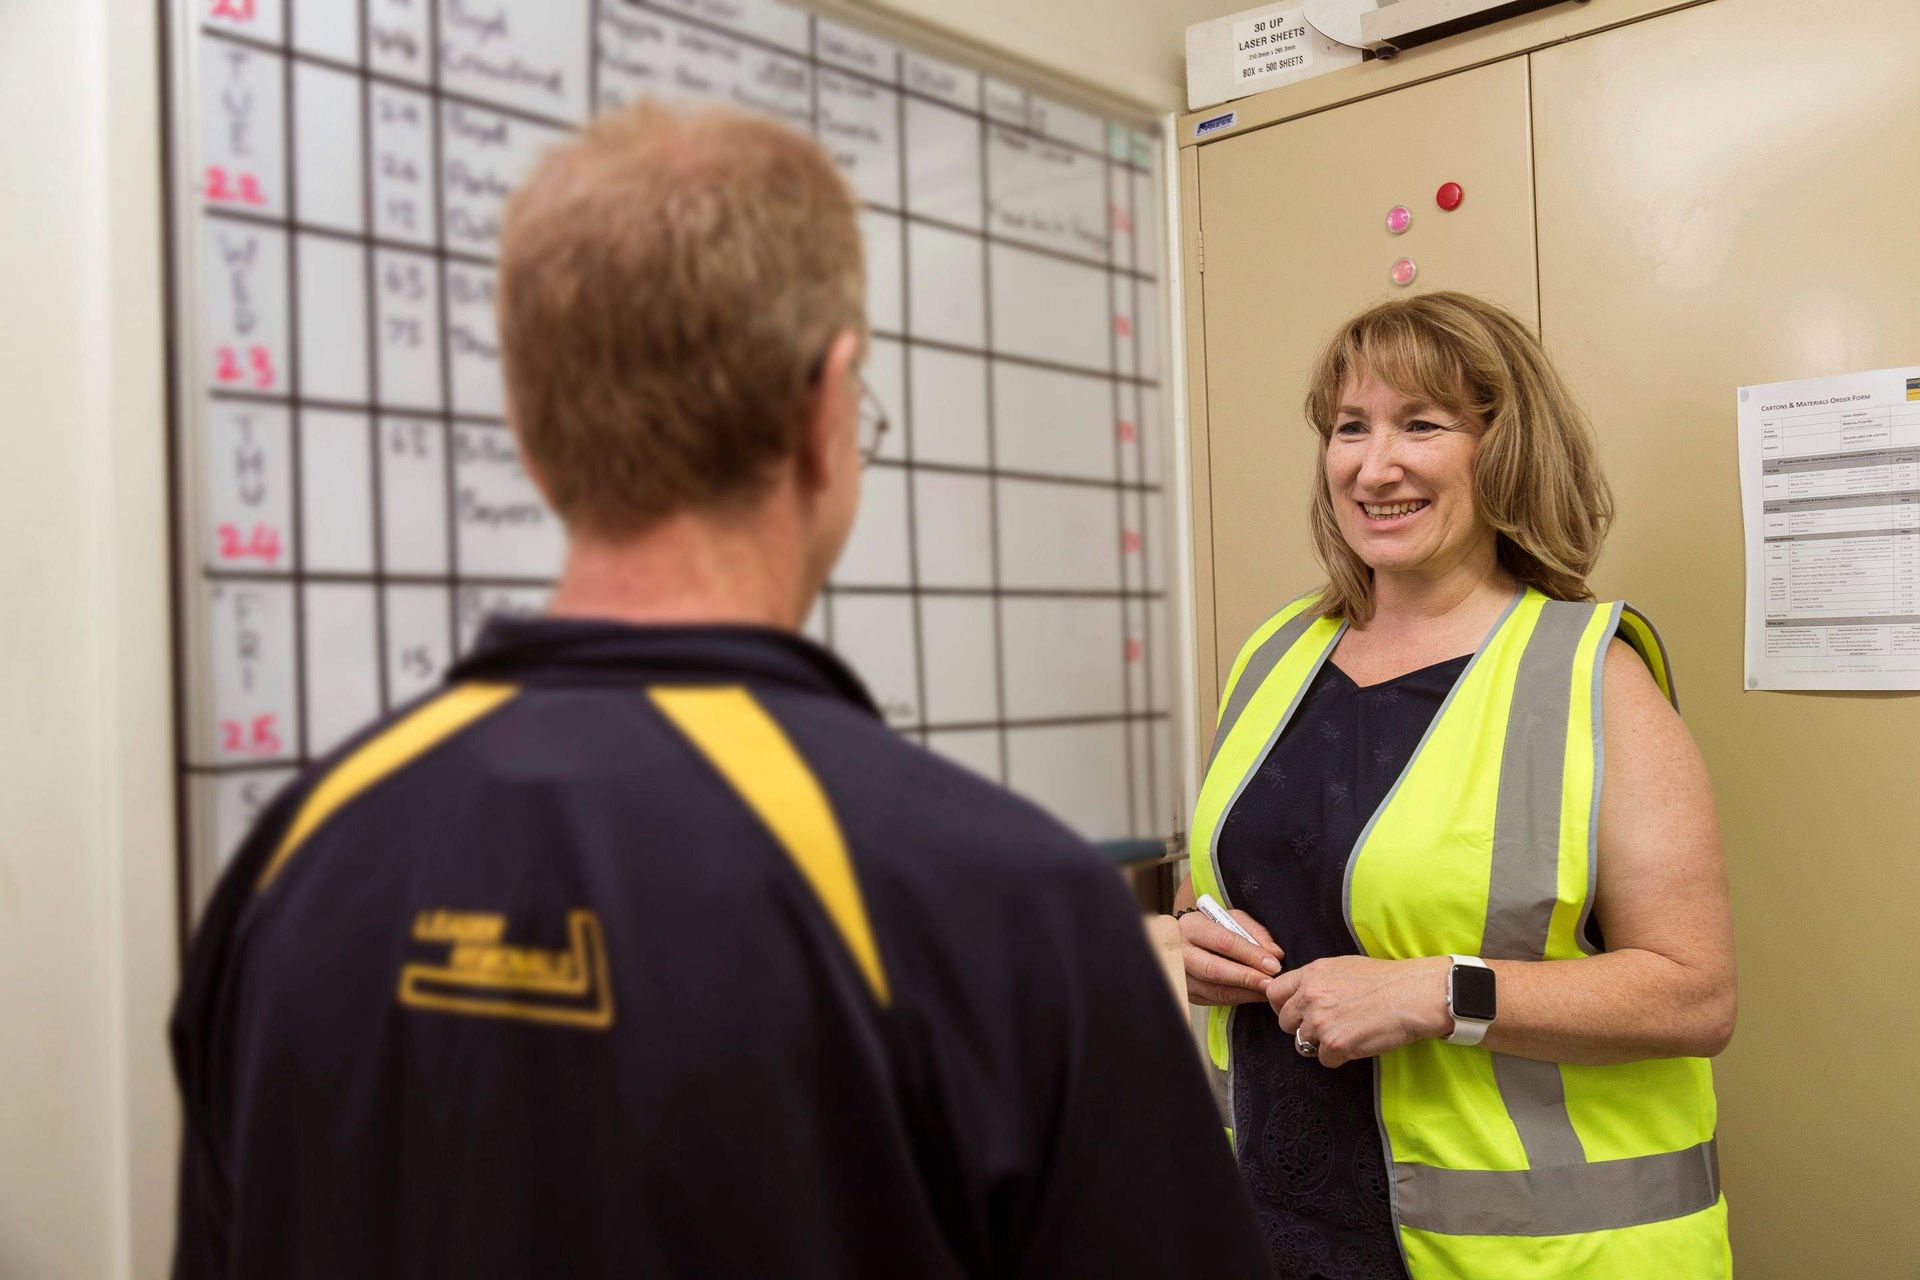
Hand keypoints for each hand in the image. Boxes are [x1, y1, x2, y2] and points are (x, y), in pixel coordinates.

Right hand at [1179, 908, 1283, 1005]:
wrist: (1186, 940)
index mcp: (1191, 926)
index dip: (1251, 955)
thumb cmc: (1212, 927)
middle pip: (1215, 969)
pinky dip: (1238, 999)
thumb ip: (1254, 932)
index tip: (1273, 964)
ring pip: (1216, 990)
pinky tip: (1254, 994)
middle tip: (1270, 983)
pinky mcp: (1187, 992)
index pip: (1224, 942)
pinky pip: (1215, 1000)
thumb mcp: (1232, 919)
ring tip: (1267, 991)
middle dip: (1247, 978)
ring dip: (1246, 993)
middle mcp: (1181, 952)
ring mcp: (1182, 975)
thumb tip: (1275, 954)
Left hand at [1268, 955, 1449, 1066]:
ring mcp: (1320, 1022)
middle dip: (1302, 1027)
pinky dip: (1339, 1057)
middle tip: (1325, 1027)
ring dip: (1320, 1044)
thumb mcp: (1342, 967)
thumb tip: (1301, 994)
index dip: (1283, 1006)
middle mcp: (1310, 997)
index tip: (1294, 1013)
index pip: (1274, 993)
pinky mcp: (1335, 1045)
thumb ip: (1316, 980)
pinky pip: (1324, 1060)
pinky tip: (1357, 1043)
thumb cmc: (1385, 980)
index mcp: (1311, 975)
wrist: (1412, 994)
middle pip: (1285, 1022)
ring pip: (1302, 1044)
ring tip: (1345, 1034)